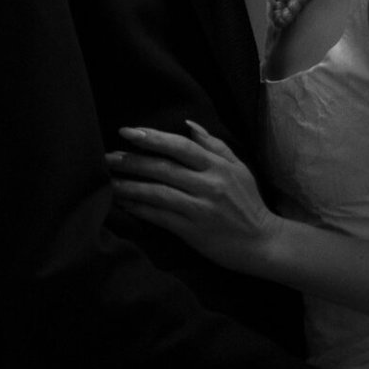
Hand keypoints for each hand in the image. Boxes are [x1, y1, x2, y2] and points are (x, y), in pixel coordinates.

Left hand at [107, 122, 279, 273]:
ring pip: (157, 192)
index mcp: (219, 166)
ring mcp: (200, 209)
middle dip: (132, 161)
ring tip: (108, 181)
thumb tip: (188, 124)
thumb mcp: (239, 169)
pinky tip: (123, 203)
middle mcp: (209, 185)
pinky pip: (160, 217)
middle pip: (164, 168)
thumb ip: (215, 146)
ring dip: (129, 186)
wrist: (262, 243)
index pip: (181, 146)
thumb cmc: (249, 204)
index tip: (127, 132)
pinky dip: (140, 209)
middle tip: (106, 157)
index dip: (153, 138)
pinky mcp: (193, 231)